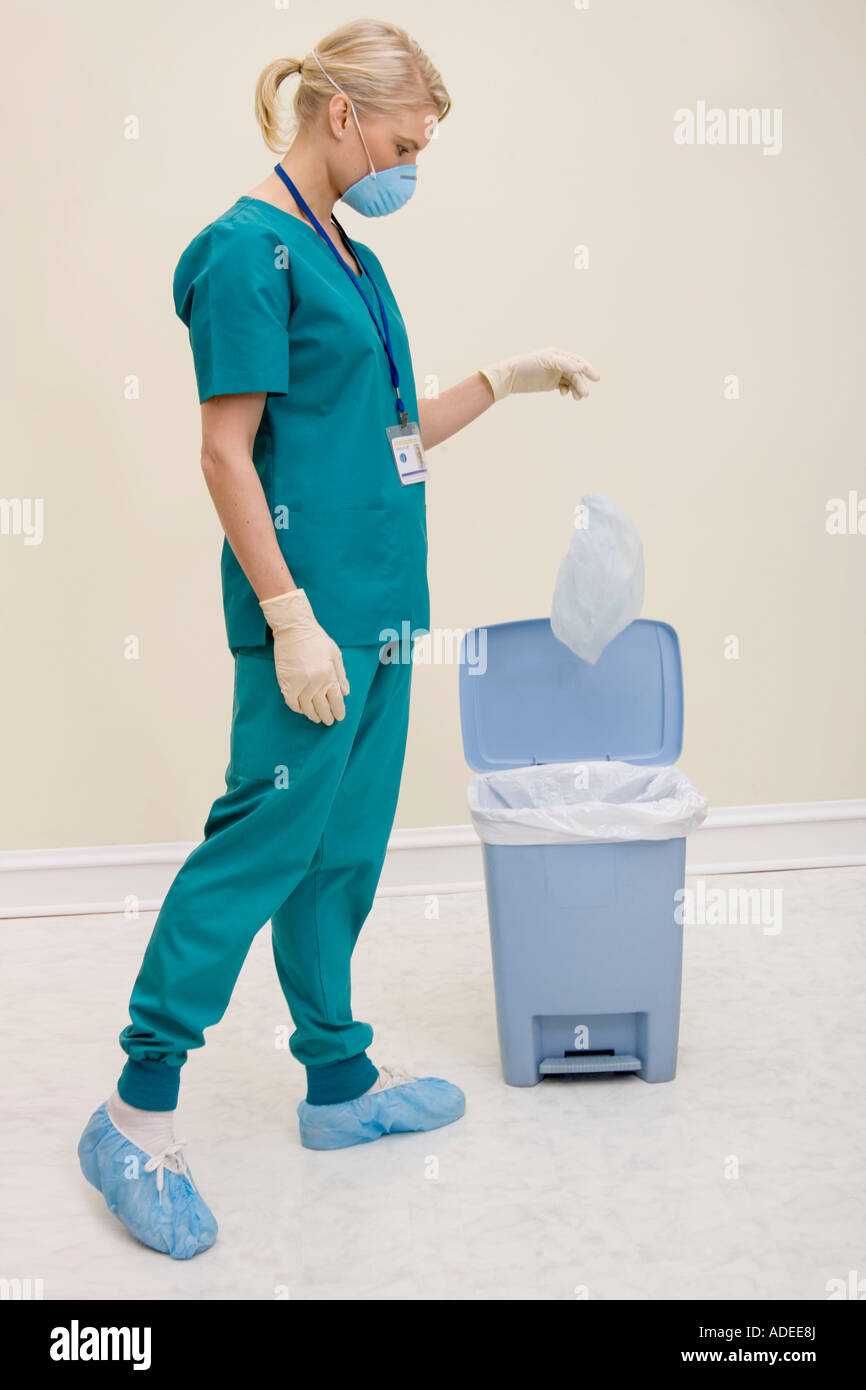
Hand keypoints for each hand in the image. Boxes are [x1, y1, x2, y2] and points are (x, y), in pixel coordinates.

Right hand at [259, 589, 349, 724]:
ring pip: (307, 707)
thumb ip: (341, 675)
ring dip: (312, 715)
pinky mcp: (286, 683)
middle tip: (328, 721)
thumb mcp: (335, 655)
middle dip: (326, 716)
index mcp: (329, 675)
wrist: (294, 629)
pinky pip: (291, 702)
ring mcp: (300, 684)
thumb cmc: (316, 639)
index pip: (336, 700)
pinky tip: (302, 709)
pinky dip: (297, 708)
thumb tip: (346, 692)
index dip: (338, 711)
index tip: (339, 717)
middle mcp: (315, 682)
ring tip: (316, 718)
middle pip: (322, 707)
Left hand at [479, 346, 600, 402]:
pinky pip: (564, 386)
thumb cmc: (527, 365)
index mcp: (559, 354)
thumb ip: (564, 364)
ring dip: (576, 389)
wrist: (511, 377)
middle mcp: (559, 363)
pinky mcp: (551, 383)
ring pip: (572, 381)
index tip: (596, 378)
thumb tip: (579, 368)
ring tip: (577, 398)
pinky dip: (567, 390)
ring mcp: (556, 373)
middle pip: (576, 374)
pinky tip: (564, 393)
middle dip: (581, 383)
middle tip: (585, 394)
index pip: (578, 361)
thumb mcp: (546, 362)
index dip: (588, 369)